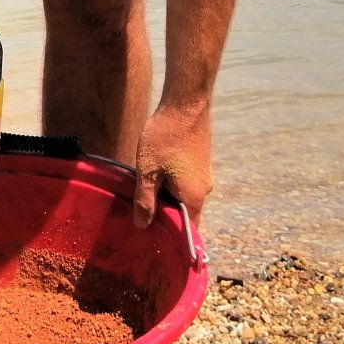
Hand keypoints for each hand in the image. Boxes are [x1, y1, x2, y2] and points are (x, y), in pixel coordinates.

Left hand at [133, 99, 212, 229]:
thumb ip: (145, 200)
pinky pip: (185, 183)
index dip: (170, 239)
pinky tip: (154, 176)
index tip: (150, 240)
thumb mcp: (148, 170)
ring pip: (183, 196)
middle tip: (140, 217)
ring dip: (166, 198)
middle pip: (184, 214)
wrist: (186, 103)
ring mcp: (204, 175)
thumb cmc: (165, 137)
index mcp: (193, 197)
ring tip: (144, 194)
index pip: (186, 231)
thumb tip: (142, 227)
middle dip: (164, 217)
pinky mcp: (200, 162)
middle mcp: (204, 190)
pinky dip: (171, 185)